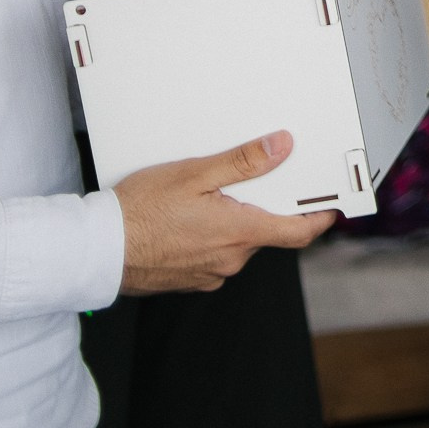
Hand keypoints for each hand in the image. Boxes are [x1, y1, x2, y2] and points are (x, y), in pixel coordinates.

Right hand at [114, 131, 336, 294]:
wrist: (96, 251)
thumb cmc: (139, 211)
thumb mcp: (194, 174)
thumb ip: (243, 162)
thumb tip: (282, 147)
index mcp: (239, 233)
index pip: (298, 232)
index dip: (320, 218)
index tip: (332, 205)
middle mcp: (230, 260)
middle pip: (264, 231)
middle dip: (259, 206)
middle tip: (240, 180)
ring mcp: (209, 274)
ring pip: (236, 243)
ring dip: (230, 222)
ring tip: (201, 198)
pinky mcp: (189, 280)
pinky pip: (212, 255)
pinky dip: (208, 237)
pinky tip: (185, 220)